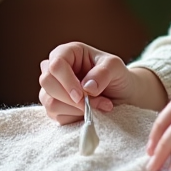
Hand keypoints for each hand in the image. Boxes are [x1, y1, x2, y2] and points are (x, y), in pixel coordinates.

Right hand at [38, 42, 167, 124]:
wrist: (123, 96)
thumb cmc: (117, 76)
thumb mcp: (115, 67)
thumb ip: (103, 72)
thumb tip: (87, 87)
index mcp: (69, 53)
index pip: (56, 64)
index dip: (66, 80)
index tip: (81, 94)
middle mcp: (56, 69)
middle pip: (47, 82)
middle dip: (70, 98)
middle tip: (92, 103)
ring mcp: (53, 89)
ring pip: (50, 102)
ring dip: (76, 109)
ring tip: (100, 106)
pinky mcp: (55, 108)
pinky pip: (56, 116)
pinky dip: (75, 118)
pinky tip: (90, 112)